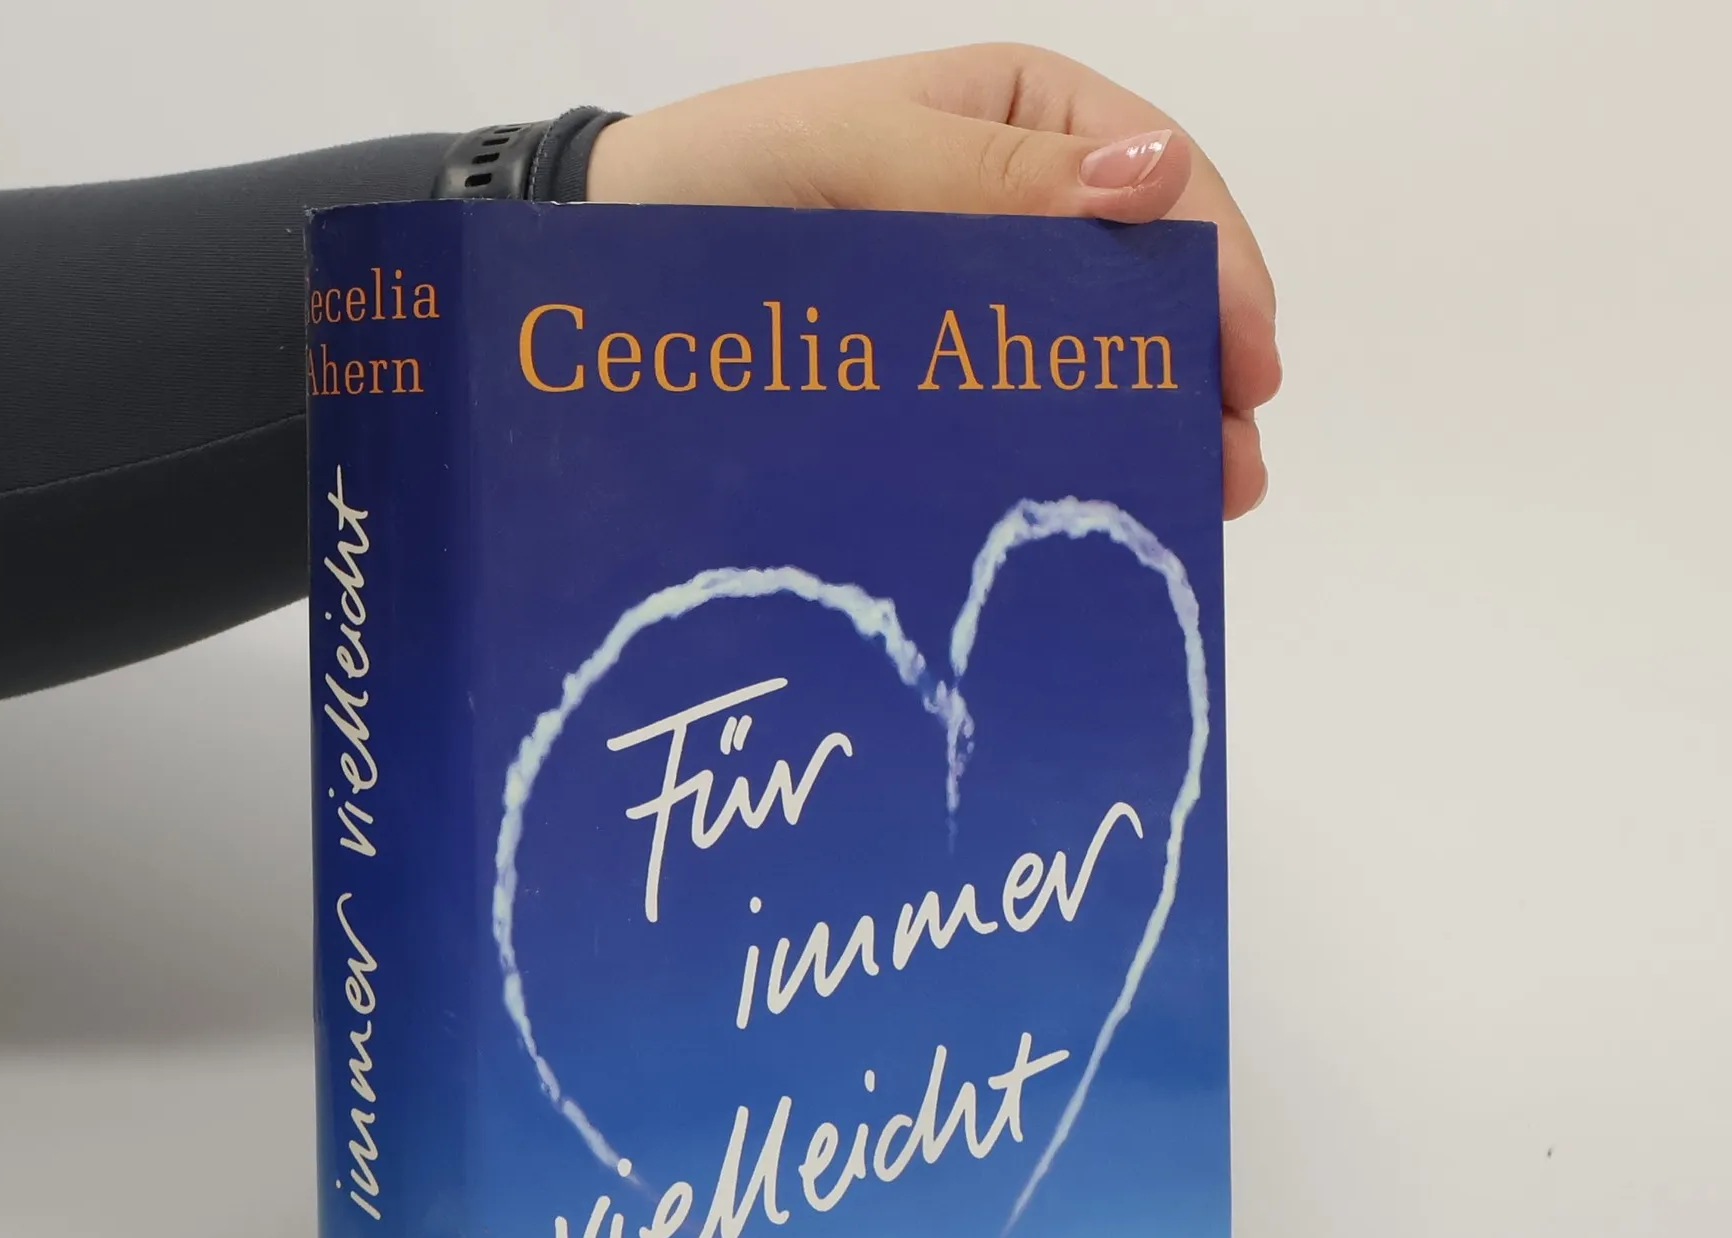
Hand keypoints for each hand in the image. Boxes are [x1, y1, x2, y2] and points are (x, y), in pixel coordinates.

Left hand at [589, 44, 1278, 518]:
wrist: (607, 259)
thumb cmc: (725, 181)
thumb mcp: (856, 153)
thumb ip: (993, 173)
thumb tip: (1154, 177)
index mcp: (1029, 120)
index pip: (1162, 183)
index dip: (1218, 271)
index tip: (1247, 364)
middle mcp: (1024, 210)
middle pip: (1148, 284)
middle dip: (1201, 369)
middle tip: (1233, 468)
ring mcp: (985, 300)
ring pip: (1098, 355)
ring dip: (1155, 422)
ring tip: (1194, 500)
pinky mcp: (940, 375)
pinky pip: (1025, 407)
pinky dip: (1070, 450)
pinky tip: (1098, 497)